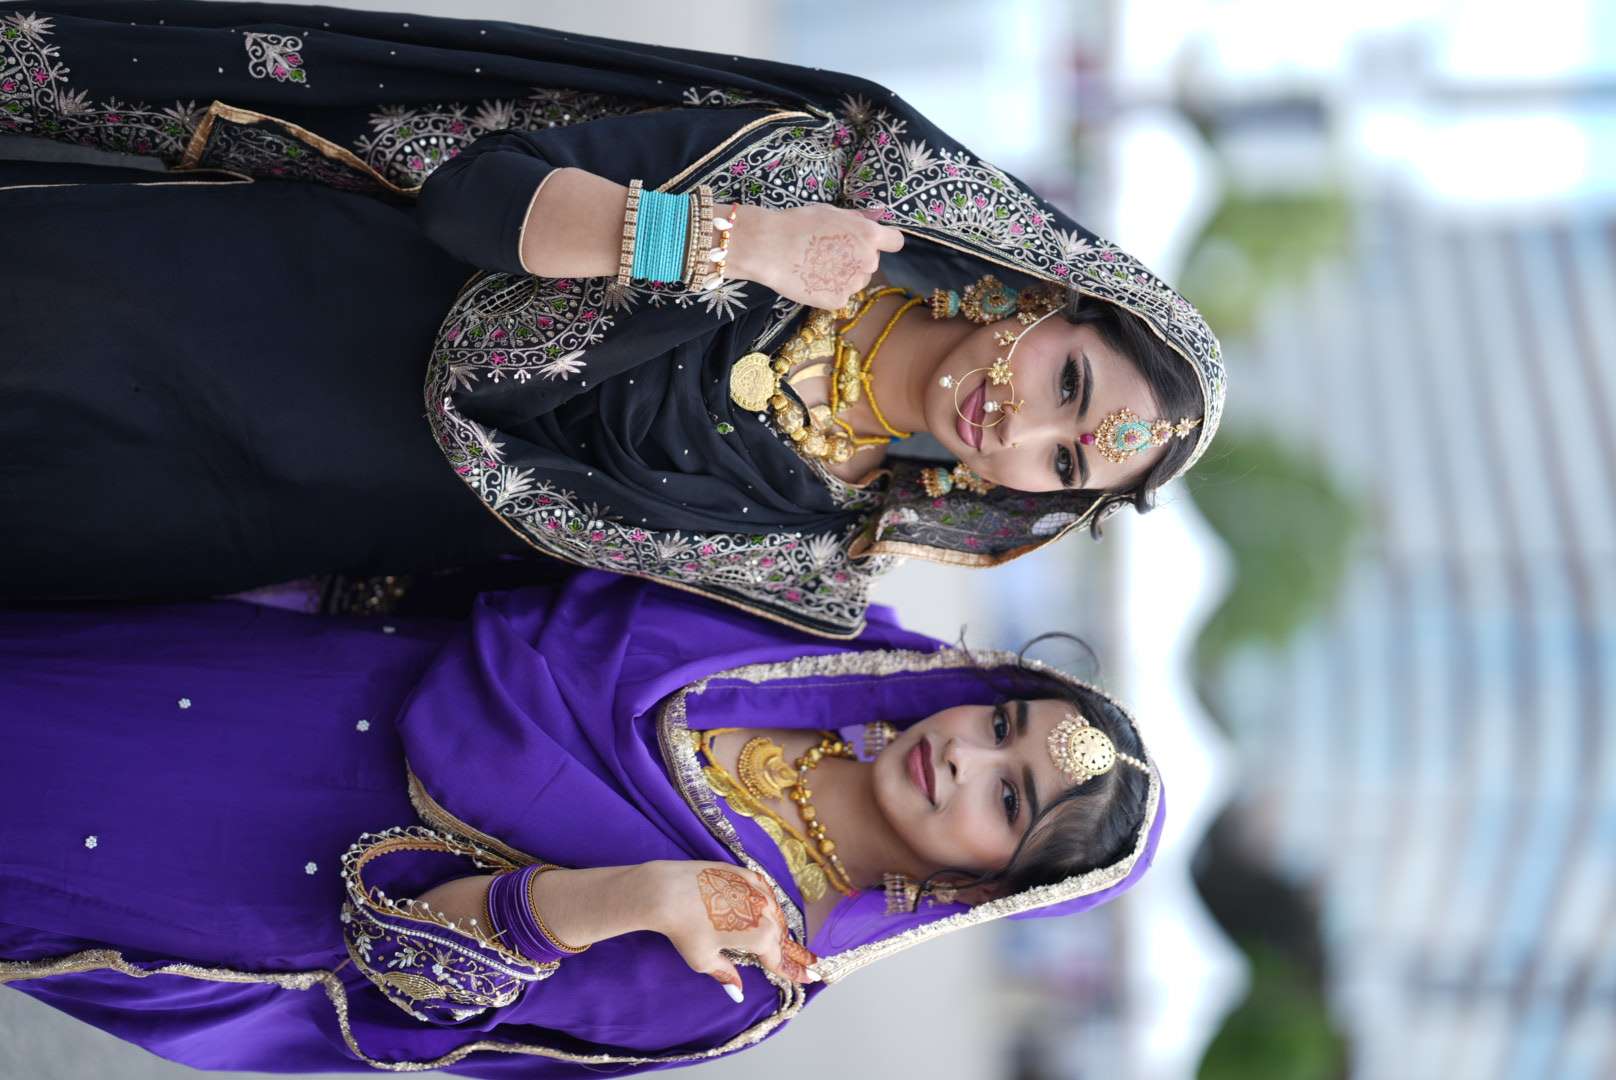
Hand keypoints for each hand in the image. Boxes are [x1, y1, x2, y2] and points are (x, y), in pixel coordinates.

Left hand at [642, 860, 818, 1002]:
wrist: (667, 891)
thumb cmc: (685, 930)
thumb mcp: (704, 960)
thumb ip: (726, 974)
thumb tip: (738, 991)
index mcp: (759, 936)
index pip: (780, 959)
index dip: (795, 972)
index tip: (811, 977)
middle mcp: (763, 911)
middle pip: (781, 936)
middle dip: (792, 951)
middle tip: (808, 962)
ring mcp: (754, 888)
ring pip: (775, 912)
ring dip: (779, 926)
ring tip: (782, 938)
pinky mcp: (743, 873)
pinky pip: (763, 891)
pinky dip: (767, 903)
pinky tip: (766, 907)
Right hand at [724, 203, 904, 311]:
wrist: (769, 247)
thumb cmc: (798, 223)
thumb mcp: (831, 212)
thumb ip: (856, 219)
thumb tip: (873, 220)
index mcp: (869, 236)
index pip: (895, 242)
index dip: (884, 242)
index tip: (870, 243)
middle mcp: (867, 261)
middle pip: (871, 263)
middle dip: (857, 258)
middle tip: (829, 253)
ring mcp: (853, 284)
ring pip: (856, 281)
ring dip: (844, 276)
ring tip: (816, 267)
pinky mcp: (837, 301)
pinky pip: (840, 296)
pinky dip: (829, 291)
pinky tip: (811, 280)